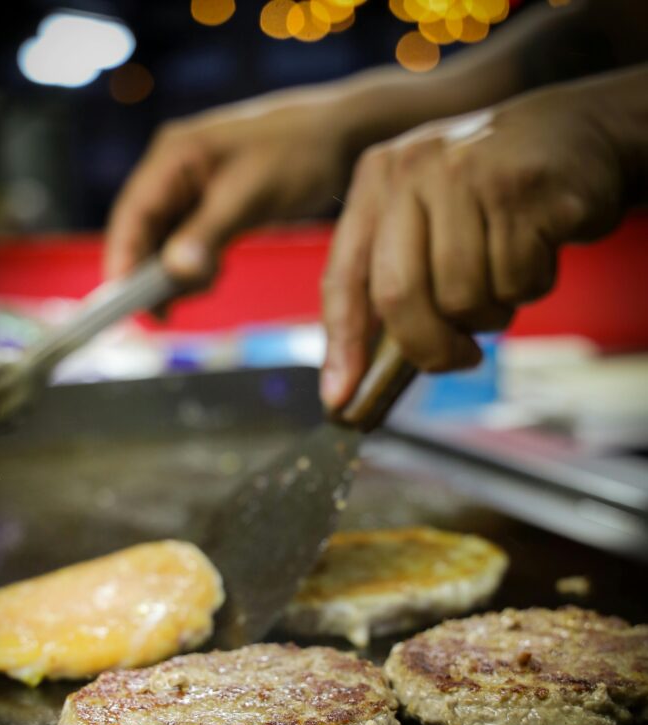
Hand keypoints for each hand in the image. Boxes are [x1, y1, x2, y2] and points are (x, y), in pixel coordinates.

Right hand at [105, 92, 352, 287]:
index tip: (122, 303)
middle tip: (164, 314)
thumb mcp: (250, 195)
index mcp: (173, 156)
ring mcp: (191, 188)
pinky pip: (188, 243)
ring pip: (164, 242)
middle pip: (142, 232)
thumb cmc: (298, 153)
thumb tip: (173, 273)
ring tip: (204, 288)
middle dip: (149, 274)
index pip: (131, 214)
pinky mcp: (211, 205)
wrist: (339, 137)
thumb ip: (208, 233)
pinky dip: (195, 266)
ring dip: (176, 273)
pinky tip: (214, 276)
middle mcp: (174, 171)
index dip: (122, 259)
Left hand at [320, 82, 625, 407]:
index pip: (344, 276)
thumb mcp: (429, 217)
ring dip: (490, 312)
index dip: (342, 345)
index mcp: (380, 178)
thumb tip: (354, 374)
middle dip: (429, 346)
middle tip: (459, 357)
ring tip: (505, 275)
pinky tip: (537, 250)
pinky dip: (531, 286)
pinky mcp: (524, 189)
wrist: (577, 132)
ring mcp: (470, 173)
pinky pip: (516, 282)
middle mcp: (416, 168)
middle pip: (399, 295)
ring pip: (462, 297)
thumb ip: (394, 278)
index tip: (340, 398)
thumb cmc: (492, 195)